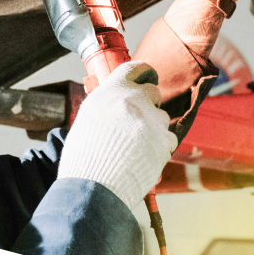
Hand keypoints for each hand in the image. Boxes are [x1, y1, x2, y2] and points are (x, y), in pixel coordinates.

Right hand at [57, 61, 175, 208]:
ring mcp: (151, 119)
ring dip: (153, 128)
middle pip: (153, 91)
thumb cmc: (85, 157)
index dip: (143, 71)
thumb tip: (117, 101)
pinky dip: (160, 147)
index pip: (134, 68)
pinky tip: (143, 157)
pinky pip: (168, 138)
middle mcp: (132, 100)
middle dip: (149, 103)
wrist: (94, 186)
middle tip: (138, 119)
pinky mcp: (163, 140)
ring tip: (135, 147)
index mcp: (110, 91)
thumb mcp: (88, 119)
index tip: (148, 75)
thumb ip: (106, 104)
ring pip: (161, 117)